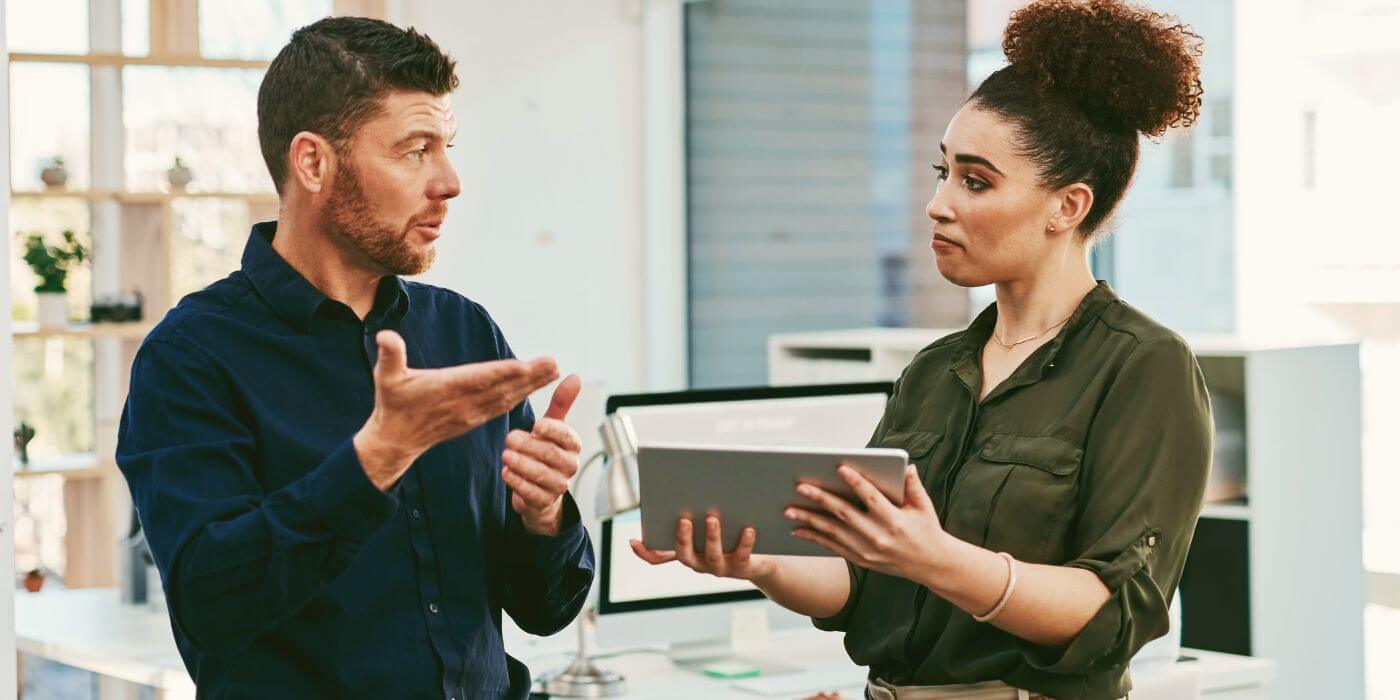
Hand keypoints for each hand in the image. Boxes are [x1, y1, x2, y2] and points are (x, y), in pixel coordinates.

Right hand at [354, 330, 558, 490]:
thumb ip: (390, 355)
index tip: (525, 365)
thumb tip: (385, 336)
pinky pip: (502, 406)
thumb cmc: (393, 403)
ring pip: (507, 397)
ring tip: (552, 371)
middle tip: (554, 364)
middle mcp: (464, 403)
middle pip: (502, 388)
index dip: (503, 372)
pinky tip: (535, 386)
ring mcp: (471, 413)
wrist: (397, 439)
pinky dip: (520, 396)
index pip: (480, 379)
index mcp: (446, 389)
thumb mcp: (386, 377)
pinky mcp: (474, 419)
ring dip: (531, 385)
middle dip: (530, 377)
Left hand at [502, 375, 584, 535]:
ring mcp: (558, 485)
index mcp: (572, 445)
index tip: (536, 425)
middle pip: (551, 455)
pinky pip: (532, 493)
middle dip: (530, 447)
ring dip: (522, 464)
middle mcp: (570, 465)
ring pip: (541, 475)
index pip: (567, 436)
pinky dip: (517, 483)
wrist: (542, 489)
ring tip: (506, 455)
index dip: (552, 431)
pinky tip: (506, 473)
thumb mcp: (552, 425)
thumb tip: (574, 376)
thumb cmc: (546, 450)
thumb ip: (562, 403)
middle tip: (510, 438)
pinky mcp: (544, 501)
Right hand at [629, 514, 776, 582]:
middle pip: (684, 554)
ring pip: (712, 554)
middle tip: (683, 519)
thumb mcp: (713, 523)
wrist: (763, 559)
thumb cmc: (732, 533)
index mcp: (688, 550)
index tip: (634, 541)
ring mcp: (720, 567)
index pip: (660, 556)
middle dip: (682, 538)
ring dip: (711, 537)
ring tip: (712, 519)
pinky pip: (741, 556)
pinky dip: (744, 542)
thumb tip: (687, 484)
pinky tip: (748, 529)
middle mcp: (700, 561)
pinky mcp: (742, 568)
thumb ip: (699, 509)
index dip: (646, 552)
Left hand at [787, 464, 950, 584]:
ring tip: (789, 509)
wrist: (930, 565)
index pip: (872, 498)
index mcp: (895, 521)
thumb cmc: (926, 530)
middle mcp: (878, 536)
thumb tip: (907, 465)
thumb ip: (913, 485)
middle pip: (845, 514)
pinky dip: (814, 538)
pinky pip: (833, 547)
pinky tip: (798, 529)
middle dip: (821, 499)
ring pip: (833, 532)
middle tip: (800, 486)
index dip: (857, 482)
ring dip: (809, 520)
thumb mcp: (924, 506)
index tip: (840, 468)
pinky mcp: (860, 559)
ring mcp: (867, 550)